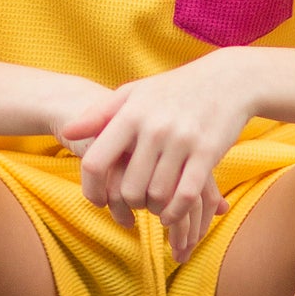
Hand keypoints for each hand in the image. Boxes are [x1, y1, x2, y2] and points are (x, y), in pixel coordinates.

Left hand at [67, 57, 251, 262]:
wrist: (227, 80)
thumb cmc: (173, 90)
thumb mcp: (134, 93)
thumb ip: (99, 114)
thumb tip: (67, 132)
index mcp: (130, 113)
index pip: (95, 162)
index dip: (91, 190)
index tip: (99, 201)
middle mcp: (153, 127)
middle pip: (128, 187)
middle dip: (129, 203)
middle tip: (134, 204)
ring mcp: (181, 140)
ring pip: (156, 194)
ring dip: (153, 208)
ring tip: (153, 206)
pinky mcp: (206, 153)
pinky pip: (185, 196)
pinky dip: (174, 213)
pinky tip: (170, 215)